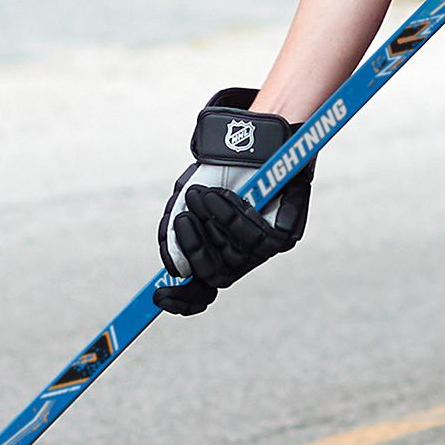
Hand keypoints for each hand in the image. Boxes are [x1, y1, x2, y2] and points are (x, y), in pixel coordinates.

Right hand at [153, 88, 313, 316]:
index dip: (182, 300)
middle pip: (216, 277)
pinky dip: (233, 216)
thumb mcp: (185, 201)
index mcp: (215, 257)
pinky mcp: (285, 236)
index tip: (159, 296)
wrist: (250, 143)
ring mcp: (263, 250)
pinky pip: (258, 240)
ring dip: (213, 223)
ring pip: (236, 257)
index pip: (201, 292)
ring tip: (199, 192)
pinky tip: (220, 195)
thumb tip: (175, 269)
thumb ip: (175, 232)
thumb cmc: (216, 176)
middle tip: (183, 220)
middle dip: (195, 250)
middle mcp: (240, 259)